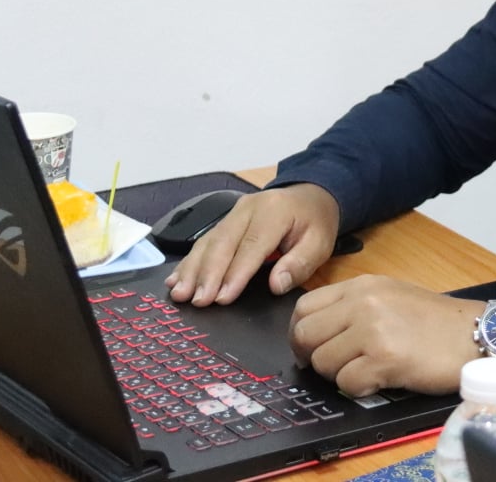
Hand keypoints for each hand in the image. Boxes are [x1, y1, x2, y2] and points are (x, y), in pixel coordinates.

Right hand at [165, 183, 339, 305]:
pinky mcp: (225, 220)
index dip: (235, 274)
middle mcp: (248, 209)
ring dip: (192, 270)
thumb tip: (276, 285)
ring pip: (208, 242)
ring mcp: (234, 213)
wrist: (311, 195)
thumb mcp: (319, 243)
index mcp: (274, 212)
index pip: (251, 246)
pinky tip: (175, 279)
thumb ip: (299, 264)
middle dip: (207, 274)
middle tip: (195, 301)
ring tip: (180, 294)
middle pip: (223, 243)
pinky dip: (189, 262)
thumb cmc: (315, 223)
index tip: (222, 299)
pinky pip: (204, 241)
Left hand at [290, 274, 483, 396]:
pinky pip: (348, 383)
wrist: (477, 335)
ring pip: (323, 362)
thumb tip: (319, 332)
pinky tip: (382, 380)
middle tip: (335, 366)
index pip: (304, 306)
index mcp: (363, 285)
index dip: (300, 333)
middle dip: (314, 357)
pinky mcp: (385, 359)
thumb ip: (355, 306)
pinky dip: (361, 388)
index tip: (311, 347)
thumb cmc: (439, 322)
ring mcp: (373, 329)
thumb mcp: (392, 296)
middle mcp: (363, 302)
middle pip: (305, 335)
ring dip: (340, 375)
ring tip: (367, 370)